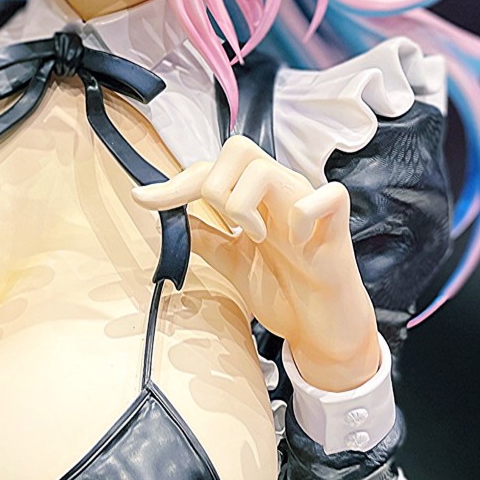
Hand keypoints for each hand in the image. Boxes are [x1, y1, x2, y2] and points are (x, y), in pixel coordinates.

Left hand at [133, 135, 380, 391]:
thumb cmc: (283, 291)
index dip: (173, 184)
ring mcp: (307, 206)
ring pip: (266, 168)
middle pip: (238, 149)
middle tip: (225, 226)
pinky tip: (299, 239)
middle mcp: (279, 193)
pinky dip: (307, 212)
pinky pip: (330, 195)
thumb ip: (206, 237)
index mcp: (254, 200)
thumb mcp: (231, 262)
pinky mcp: (337, 227)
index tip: (142, 199)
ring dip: (245, 204)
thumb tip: (170, 217)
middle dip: (214, 186)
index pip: (210, 171)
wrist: (320, 330)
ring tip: (257, 238)